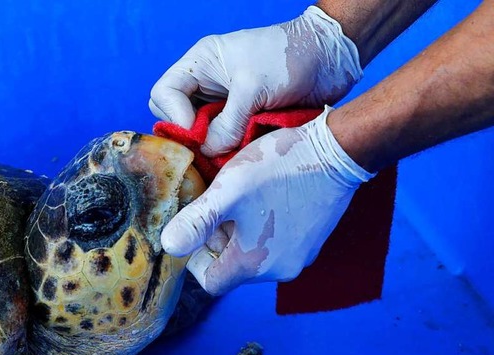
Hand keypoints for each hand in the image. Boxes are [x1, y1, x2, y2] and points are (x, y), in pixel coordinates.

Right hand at [149, 6, 361, 156]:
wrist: (331, 59)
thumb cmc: (290, 58)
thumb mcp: (253, 87)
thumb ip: (228, 123)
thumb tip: (209, 152)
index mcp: (201, 64)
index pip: (163, 93)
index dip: (175, 117)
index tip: (198, 133)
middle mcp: (207, 84)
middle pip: (175, 117)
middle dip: (189, 136)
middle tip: (212, 148)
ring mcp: (225, 104)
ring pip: (200, 134)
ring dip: (212, 147)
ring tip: (231, 153)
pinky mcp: (243, 121)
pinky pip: (223, 142)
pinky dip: (229, 151)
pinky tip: (242, 155)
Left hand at [160, 107, 374, 294]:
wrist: (336, 151)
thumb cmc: (279, 168)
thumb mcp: (228, 190)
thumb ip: (196, 221)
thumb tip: (168, 246)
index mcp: (253, 264)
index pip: (211, 281)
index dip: (196, 257)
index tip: (198, 225)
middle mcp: (279, 270)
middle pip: (232, 267)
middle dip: (218, 239)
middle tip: (219, 203)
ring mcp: (300, 257)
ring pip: (254, 254)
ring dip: (240, 231)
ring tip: (242, 197)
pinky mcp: (312, 242)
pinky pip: (276, 244)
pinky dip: (263, 227)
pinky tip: (266, 196)